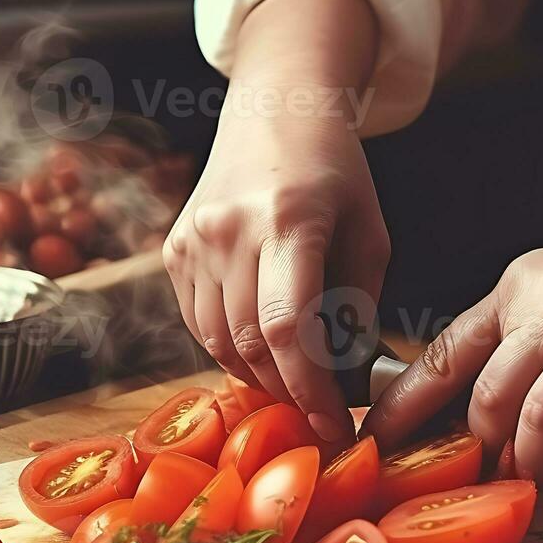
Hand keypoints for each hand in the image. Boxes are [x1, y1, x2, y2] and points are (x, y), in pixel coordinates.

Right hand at [163, 0, 386, 442]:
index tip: (333, 428)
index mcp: (289, 221)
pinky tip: (262, 352)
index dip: (310, 391)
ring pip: (219, 343)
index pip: (289, 328)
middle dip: (290, 392)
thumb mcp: (369, 235)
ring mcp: (193, 241)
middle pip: (252, 344)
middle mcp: (229, 231)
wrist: (274, 113)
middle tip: (320, 415)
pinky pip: (199, 324)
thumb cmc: (336, 174)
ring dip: (260, 377)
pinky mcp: (173, 250)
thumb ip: (358, 308)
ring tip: (295, 384)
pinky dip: (231, 351)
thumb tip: (346, 380)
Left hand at [362, 184, 542, 488]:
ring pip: (537, 425)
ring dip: (542, 466)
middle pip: (486, 403)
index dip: (403, 407)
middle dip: (489, 454)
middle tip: (505, 474)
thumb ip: (534, 336)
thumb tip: (498, 408)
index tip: (376, 443)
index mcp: (522, 285)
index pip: (443, 354)